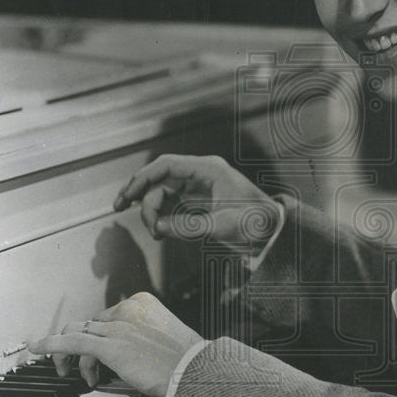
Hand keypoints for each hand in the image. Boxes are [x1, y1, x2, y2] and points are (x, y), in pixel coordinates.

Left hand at [29, 292, 202, 396]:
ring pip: (79, 333)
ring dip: (67, 354)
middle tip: (74, 363)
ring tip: (67, 372)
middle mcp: (127, 309)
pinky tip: (38, 348)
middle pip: (90, 323)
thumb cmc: (185, 361)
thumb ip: (142, 335)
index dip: (97, 336)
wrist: (192, 371)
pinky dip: (51, 345)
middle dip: (78, 344)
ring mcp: (117, 326)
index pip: (107, 315)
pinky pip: (71, 342)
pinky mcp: (109, 345)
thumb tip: (125, 351)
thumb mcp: (164, 337)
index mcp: (142, 302)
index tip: (94, 353)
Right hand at [113, 154, 280, 256]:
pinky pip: (173, 204)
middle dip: (141, 195)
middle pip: (160, 178)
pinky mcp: (200, 202)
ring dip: (152, 209)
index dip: (141, 179)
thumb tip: (158, 227)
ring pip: (164, 192)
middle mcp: (201, 174)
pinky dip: (162, 215)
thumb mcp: (223, 225)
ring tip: (154, 231)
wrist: (273, 230)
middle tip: (123, 211)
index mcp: (208, 169)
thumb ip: (189, 227)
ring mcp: (200, 187)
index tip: (126, 196)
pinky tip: (159, 229)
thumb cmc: (256, 222)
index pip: (165, 166)